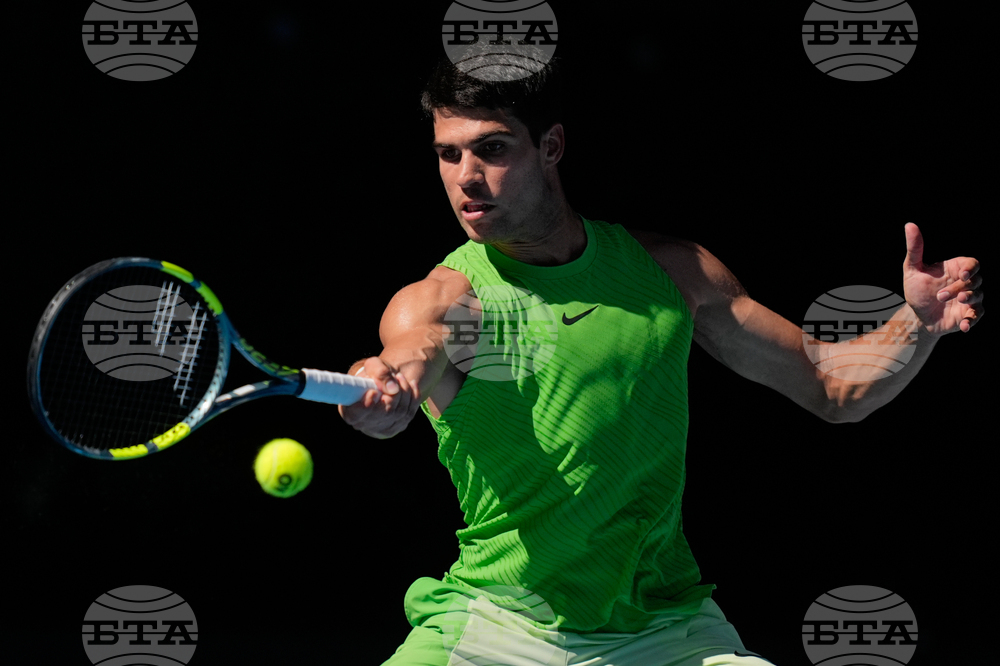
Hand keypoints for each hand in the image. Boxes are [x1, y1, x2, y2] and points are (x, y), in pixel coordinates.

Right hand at [337, 357, 418, 438]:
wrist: (382, 383)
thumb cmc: (372, 374)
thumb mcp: (372, 366)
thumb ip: (379, 372)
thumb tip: (392, 388)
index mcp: (349, 410)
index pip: (355, 414)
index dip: (365, 405)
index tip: (373, 392)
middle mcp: (364, 424)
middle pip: (384, 413)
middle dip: (394, 393)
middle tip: (397, 376)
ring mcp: (382, 428)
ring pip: (400, 413)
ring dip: (405, 392)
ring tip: (401, 377)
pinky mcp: (397, 427)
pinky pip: (409, 414)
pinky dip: (413, 397)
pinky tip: (411, 385)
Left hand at [903, 222, 983, 336]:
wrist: (916, 316)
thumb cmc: (916, 290)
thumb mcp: (912, 269)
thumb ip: (914, 249)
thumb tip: (909, 225)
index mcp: (955, 269)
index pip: (973, 263)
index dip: (972, 267)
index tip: (963, 273)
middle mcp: (965, 283)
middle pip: (975, 280)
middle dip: (960, 287)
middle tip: (940, 296)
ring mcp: (968, 299)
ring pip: (978, 296)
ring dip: (969, 299)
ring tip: (956, 302)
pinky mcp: (968, 314)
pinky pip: (977, 315)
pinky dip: (972, 320)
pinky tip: (964, 326)